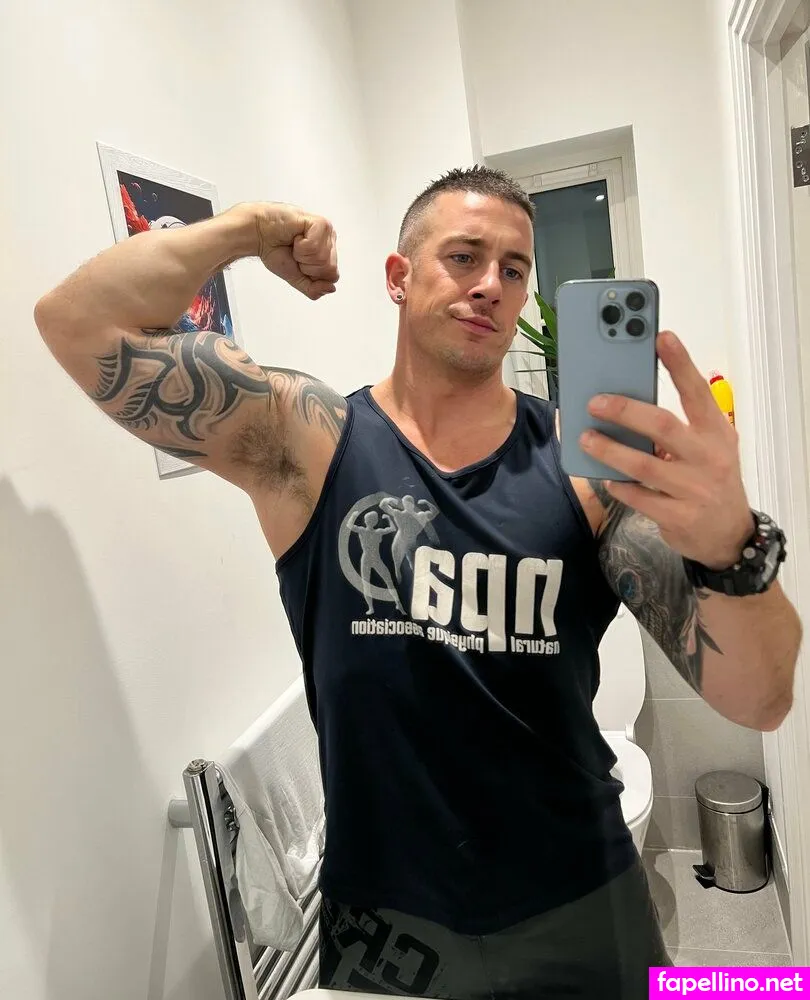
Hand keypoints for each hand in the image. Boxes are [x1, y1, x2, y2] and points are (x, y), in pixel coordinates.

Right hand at [251, 202, 338, 299]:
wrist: (258, 234)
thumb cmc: (275, 250)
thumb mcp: (296, 279)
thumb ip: (313, 289)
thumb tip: (332, 289)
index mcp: (327, 254)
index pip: (332, 277)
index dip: (312, 275)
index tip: (299, 263)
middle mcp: (330, 242)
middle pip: (330, 269)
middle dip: (308, 266)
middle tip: (295, 253)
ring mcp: (327, 231)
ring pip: (323, 259)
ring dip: (302, 255)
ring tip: (294, 244)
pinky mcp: (320, 223)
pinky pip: (315, 247)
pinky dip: (301, 246)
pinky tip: (295, 236)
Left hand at [579, 331, 753, 569]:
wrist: (729, 536)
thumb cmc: (710, 479)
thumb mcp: (707, 448)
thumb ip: (679, 427)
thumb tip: (627, 403)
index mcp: (716, 432)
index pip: (698, 391)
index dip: (680, 363)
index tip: (661, 336)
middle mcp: (708, 457)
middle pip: (663, 426)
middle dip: (625, 411)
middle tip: (595, 402)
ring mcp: (694, 489)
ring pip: (643, 465)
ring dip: (610, 451)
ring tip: (586, 439)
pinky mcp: (678, 517)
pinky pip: (638, 497)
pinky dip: (618, 486)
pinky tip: (605, 477)